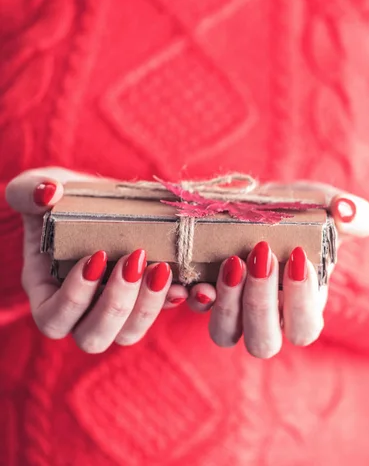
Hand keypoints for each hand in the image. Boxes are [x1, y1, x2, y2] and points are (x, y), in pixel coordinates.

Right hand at [6, 168, 188, 352]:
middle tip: (134, 259)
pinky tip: (185, 283)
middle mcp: (81, 310)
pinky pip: (159, 314)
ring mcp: (114, 308)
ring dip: (147, 306)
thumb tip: (48, 194)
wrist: (100, 197)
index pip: (53, 318)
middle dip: (115, 304)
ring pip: (127, 334)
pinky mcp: (144, 297)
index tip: (96, 256)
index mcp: (47, 292)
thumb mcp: (36, 187)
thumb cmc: (60, 198)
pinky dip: (173, 302)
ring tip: (161, 268)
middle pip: (93, 337)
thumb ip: (29, 190)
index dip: (73, 298)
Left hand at [184, 183, 368, 357]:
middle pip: (263, 340)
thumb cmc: (298, 211)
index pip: (304, 327)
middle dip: (261, 302)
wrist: (258, 201)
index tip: (297, 257)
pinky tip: (187, 273)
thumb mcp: (326, 206)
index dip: (302, 301)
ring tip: (231, 263)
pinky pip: (191, 305)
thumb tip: (348, 213)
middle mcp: (266, 316)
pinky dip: (187, 294)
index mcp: (301, 306)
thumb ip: (351, 213)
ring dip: (226, 304)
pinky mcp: (205, 289)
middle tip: (262, 255)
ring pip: (225, 333)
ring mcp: (232, 307)